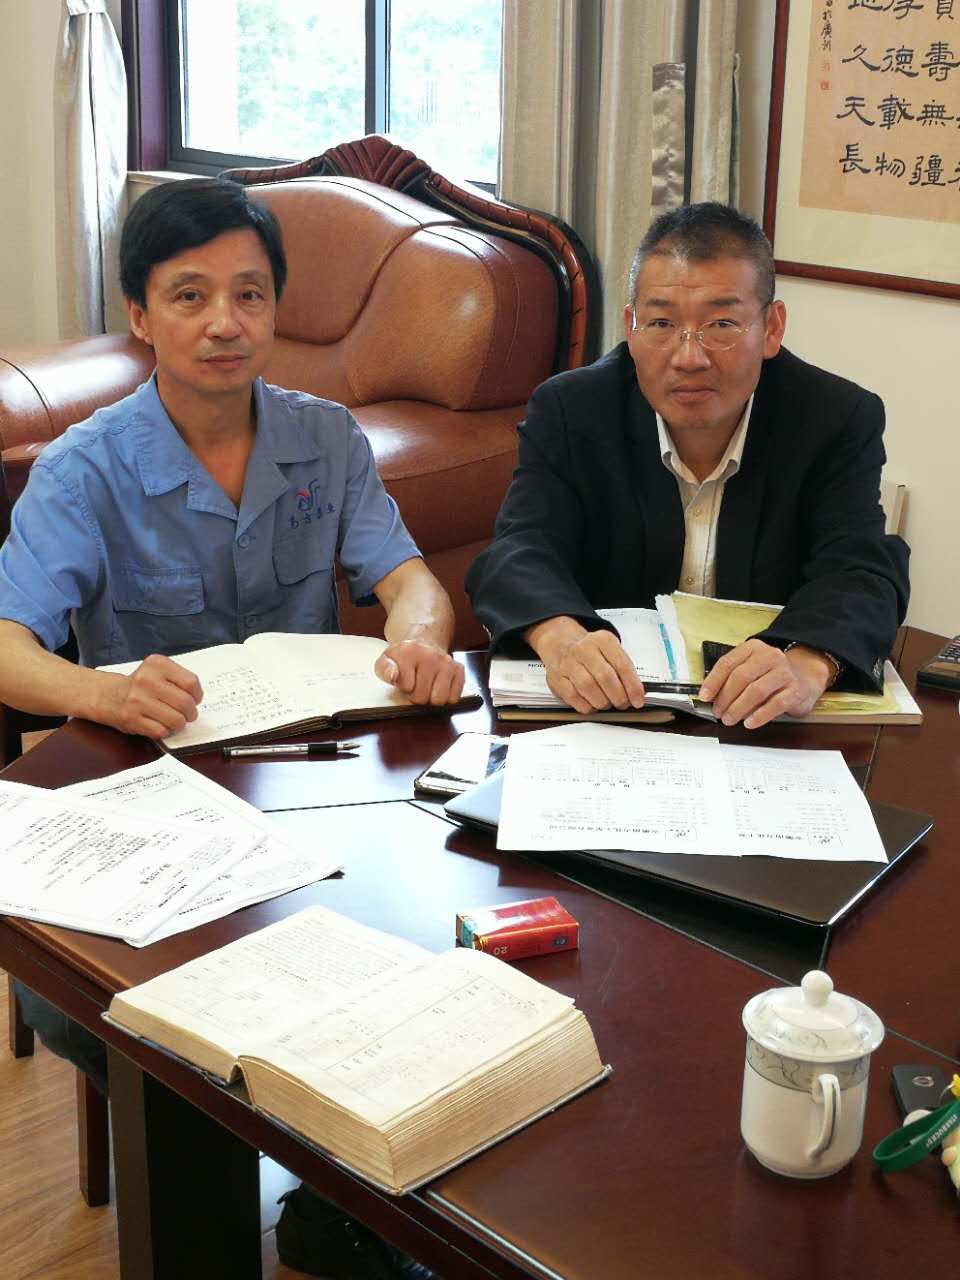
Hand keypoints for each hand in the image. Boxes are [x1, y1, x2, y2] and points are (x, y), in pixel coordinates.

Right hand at [97, 654, 202, 738]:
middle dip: (191, 713)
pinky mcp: (131, 718)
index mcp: (156, 664)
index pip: (191, 683)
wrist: (107, 694)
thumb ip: (179, 679)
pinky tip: (160, 724)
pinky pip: (161, 731)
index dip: (197, 695)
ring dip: (179, 723)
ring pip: (176, 719)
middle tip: (187, 714)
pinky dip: (165, 730)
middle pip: (185, 703)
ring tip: (174, 719)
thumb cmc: (140, 685)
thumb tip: (197, 698)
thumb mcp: (158, 671)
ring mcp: (137, 700)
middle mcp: (146, 680)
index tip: (194, 698)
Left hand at [375, 639, 464, 705]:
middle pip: (422, 697)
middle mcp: (431, 655)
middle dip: (417, 695)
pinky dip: (446, 696)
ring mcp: (447, 662)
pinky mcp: (459, 669)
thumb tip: (393, 675)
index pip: (407, 687)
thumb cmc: (404, 657)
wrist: (424, 643)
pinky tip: (438, 685)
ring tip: (427, 685)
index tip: (404, 678)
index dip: (403, 687)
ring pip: (439, 700)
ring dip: (431, 697)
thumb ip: (384, 669)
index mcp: (409, 652)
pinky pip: (454, 698)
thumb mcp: (386, 660)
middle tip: (415, 683)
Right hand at [527, 618, 645, 712]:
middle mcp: (583, 649)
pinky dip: (587, 706)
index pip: (621, 664)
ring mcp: (567, 663)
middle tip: (623, 704)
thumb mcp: (610, 651)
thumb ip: (623, 670)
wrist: (560, 645)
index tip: (638, 700)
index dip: (632, 686)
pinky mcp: (556, 678)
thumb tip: (638, 693)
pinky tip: (592, 704)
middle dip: (618, 697)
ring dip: (602, 702)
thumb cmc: (590, 653)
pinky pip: (573, 697)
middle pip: (605, 677)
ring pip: (588, 687)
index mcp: (602, 640)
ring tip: (607, 703)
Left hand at [698, 639, 833, 728]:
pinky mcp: (795, 690)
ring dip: (738, 708)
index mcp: (753, 648)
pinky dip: (759, 715)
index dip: (713, 681)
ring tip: (729, 719)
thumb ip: (731, 678)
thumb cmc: (769, 675)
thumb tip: (710, 697)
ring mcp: (784, 672)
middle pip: (741, 677)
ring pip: (756, 691)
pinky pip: (775, 704)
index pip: (728, 663)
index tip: (704, 696)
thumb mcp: (750, 668)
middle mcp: (769, 656)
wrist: (804, 678)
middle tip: (718, 712)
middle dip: (725, 698)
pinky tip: (749, 723)